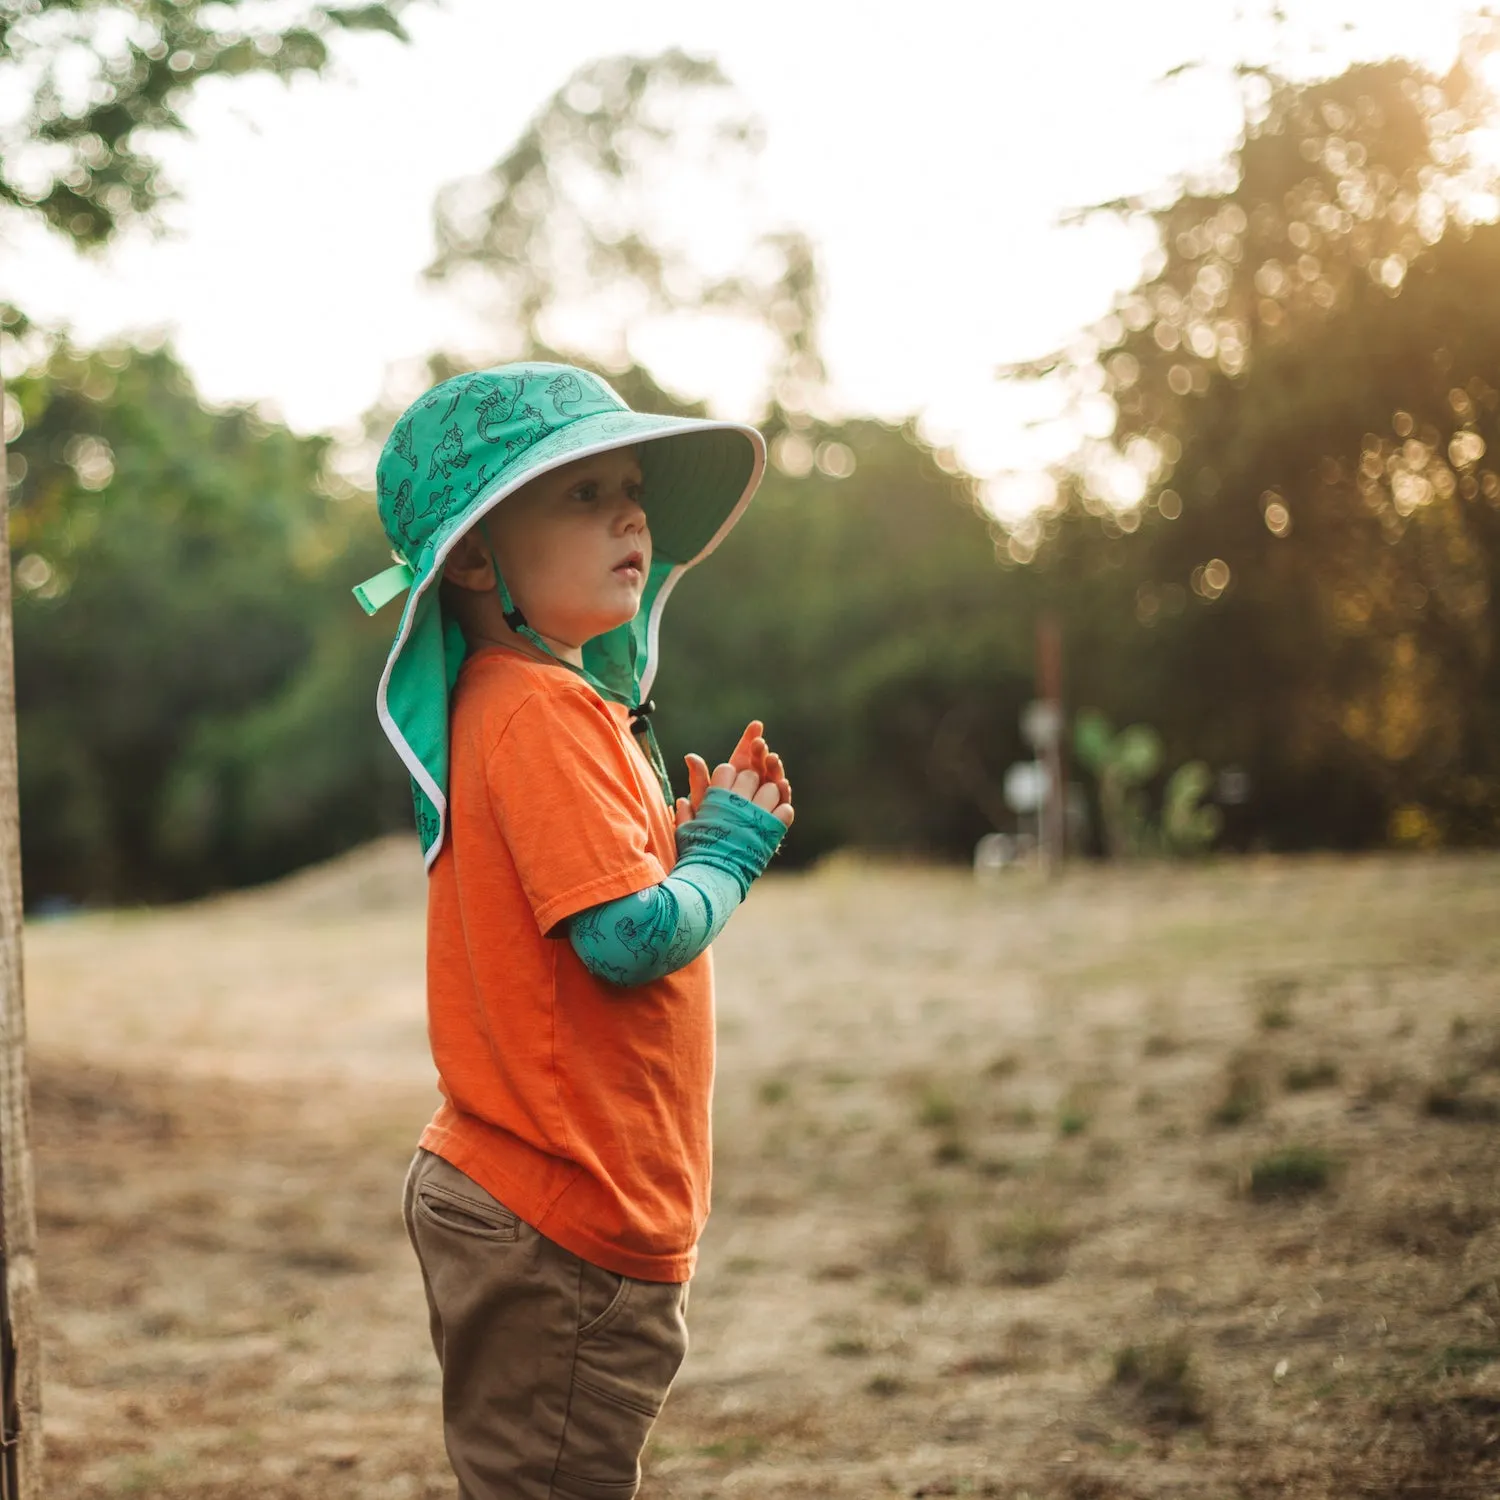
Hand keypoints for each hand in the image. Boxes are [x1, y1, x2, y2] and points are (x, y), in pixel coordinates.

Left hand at [675, 719, 794, 829]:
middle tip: (760, 745)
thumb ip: (699, 780)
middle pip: (761, 764)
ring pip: (773, 778)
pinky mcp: (774, 817)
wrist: (719, 859)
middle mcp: (752, 788)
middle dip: (762, 752)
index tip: (756, 725)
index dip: (751, 739)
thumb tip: (690, 757)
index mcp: (735, 779)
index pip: (745, 754)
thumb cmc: (706, 829)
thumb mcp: (701, 803)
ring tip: (772, 759)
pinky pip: (782, 800)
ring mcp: (764, 801)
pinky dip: (782, 791)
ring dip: (774, 768)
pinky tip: (781, 784)